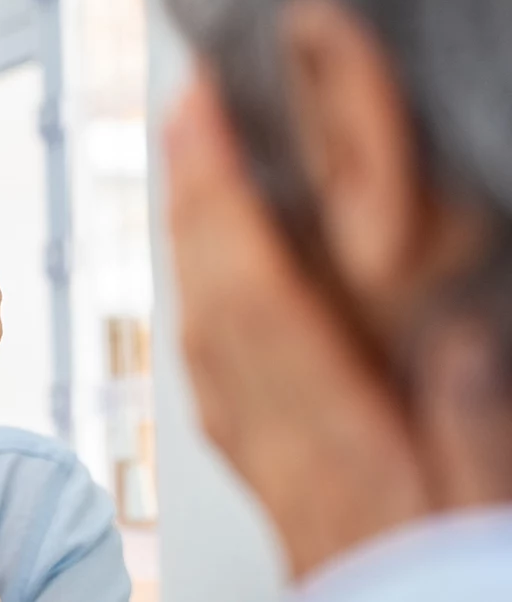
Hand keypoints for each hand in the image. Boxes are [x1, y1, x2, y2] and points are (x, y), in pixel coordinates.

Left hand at [165, 70, 428, 578]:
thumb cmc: (438, 564)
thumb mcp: (478, 487)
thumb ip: (465, 410)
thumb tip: (446, 328)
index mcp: (334, 438)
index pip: (258, 297)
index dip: (225, 202)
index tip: (206, 122)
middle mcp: (275, 438)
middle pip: (215, 299)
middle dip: (198, 198)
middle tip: (190, 112)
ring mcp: (256, 450)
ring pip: (202, 326)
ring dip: (192, 237)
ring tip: (192, 164)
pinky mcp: (255, 458)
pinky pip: (208, 364)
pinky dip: (200, 294)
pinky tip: (202, 265)